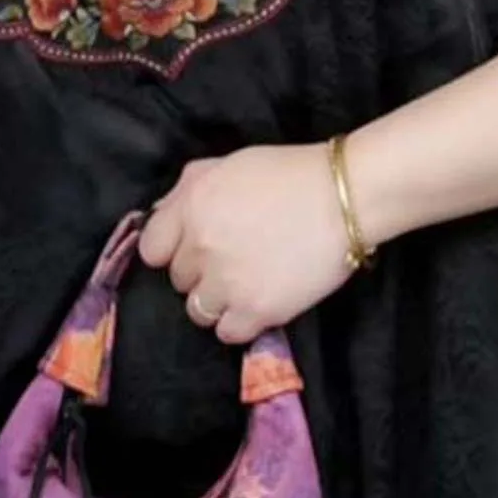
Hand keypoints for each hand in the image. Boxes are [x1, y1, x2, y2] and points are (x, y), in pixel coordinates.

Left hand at [138, 144, 353, 343]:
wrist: (346, 197)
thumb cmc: (290, 175)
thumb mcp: (228, 165)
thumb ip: (187, 191)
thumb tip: (161, 218)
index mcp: (191, 207)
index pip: (152, 250)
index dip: (172, 252)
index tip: (195, 250)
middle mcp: (201, 246)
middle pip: (179, 281)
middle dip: (201, 274)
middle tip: (233, 261)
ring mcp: (227, 281)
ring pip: (197, 311)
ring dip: (217, 302)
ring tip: (244, 287)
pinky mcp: (255, 310)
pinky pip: (226, 333)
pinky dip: (238, 324)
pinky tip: (256, 305)